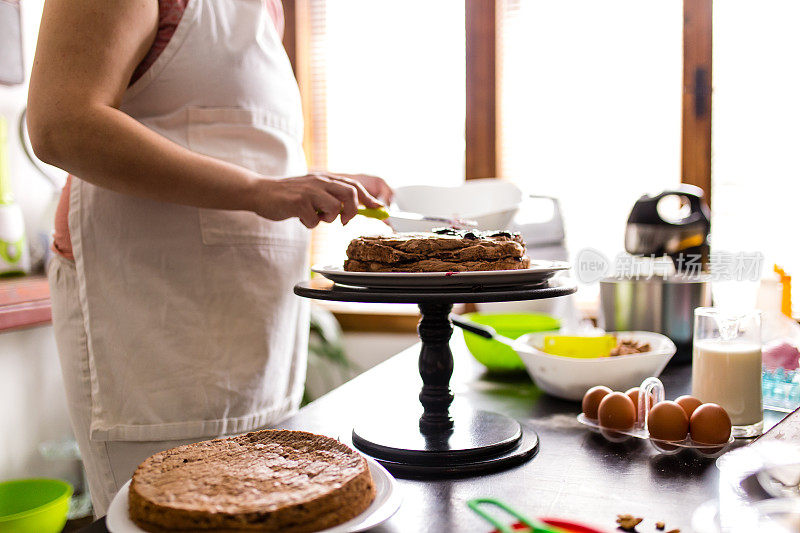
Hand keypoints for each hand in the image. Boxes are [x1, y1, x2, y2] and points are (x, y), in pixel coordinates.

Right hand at [252, 173, 382, 227]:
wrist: (260, 192)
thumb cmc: (288, 195)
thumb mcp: (312, 191)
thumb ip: (330, 197)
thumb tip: (353, 210)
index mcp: (325, 178)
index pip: (354, 186)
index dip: (369, 199)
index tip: (379, 210)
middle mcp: (320, 181)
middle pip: (350, 194)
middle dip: (353, 212)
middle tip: (344, 221)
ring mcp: (309, 191)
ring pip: (335, 209)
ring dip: (328, 219)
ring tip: (315, 218)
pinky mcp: (298, 202)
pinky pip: (315, 220)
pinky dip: (310, 224)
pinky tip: (301, 218)